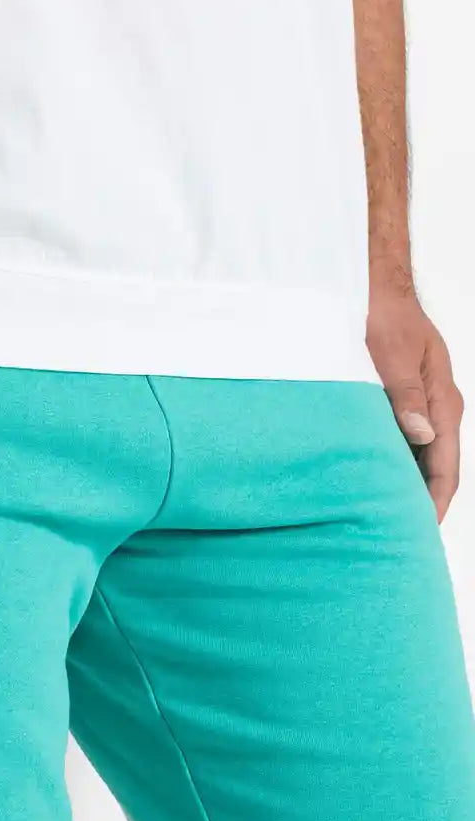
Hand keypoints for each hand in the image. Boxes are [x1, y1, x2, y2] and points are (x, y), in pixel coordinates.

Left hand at [367, 285, 463, 522]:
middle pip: (437, 466)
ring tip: (386, 514)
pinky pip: (405, 436)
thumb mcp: (392, 354)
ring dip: (407, 480)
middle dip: (423, 500)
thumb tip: (421, 436)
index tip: (422, 530)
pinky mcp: (404, 396)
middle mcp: (438, 406)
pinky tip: (375, 473)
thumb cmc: (382, 315)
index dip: (435, 500)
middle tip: (401, 534)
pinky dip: (395, 458)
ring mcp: (423, 402)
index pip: (446, 466)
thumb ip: (406, 395)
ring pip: (421, 453)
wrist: (375, 285)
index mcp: (443, 402)